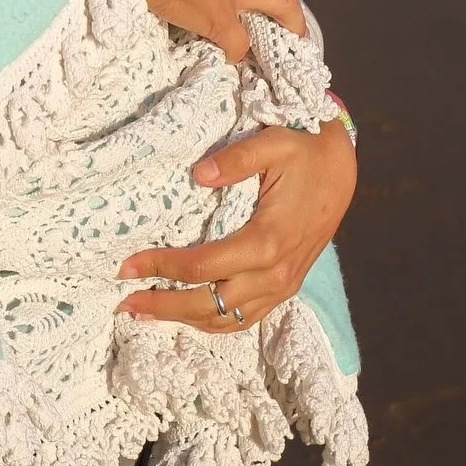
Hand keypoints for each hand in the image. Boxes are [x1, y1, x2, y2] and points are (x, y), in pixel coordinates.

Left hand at [116, 121, 356, 331]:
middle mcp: (275, 273)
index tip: (126, 264)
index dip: (161, 266)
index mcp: (268, 241)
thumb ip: (235, 160)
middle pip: (210, 304)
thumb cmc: (304, 150)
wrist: (341, 166)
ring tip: (144, 313)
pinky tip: (188, 315)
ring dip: (184, 319)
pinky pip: (246, 317)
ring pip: (228, 319)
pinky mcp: (285, 286)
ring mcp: (282, 285)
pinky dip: (214, 322)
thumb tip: (196, 174)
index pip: (203, 265)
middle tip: (124, 302)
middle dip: (163, 306)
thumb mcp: (272, 143)